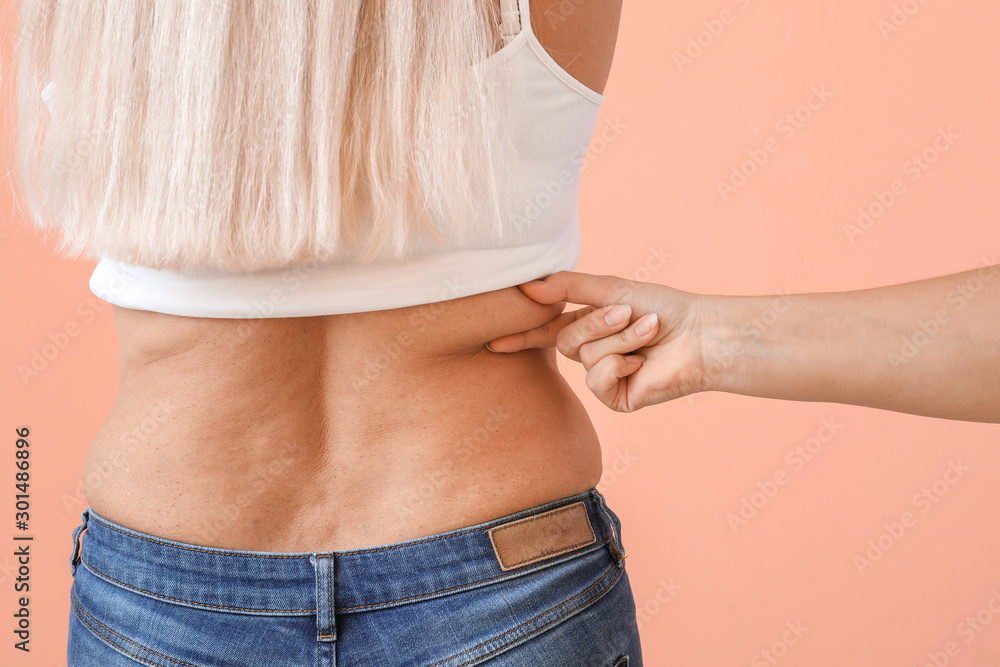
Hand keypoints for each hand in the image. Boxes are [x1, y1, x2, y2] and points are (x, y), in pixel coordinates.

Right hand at [485, 271, 707, 411]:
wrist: (701, 335)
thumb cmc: (663, 307)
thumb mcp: (611, 288)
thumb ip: (568, 287)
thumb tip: (527, 287)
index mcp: (589, 326)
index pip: (547, 331)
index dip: (522, 335)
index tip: (494, 342)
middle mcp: (593, 352)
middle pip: (565, 338)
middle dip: (597, 323)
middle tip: (627, 312)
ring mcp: (604, 377)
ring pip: (583, 357)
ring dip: (618, 339)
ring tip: (648, 331)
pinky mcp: (616, 398)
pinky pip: (596, 380)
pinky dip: (618, 364)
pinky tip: (640, 362)